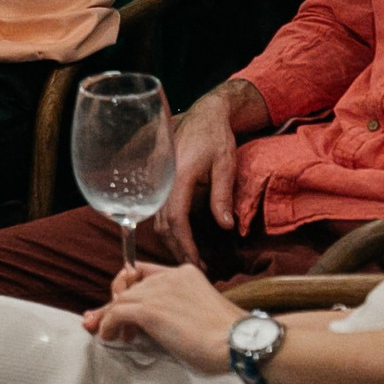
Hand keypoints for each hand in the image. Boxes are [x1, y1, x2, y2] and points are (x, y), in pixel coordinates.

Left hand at [80, 263, 240, 371]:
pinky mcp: (150, 309)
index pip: (144, 273)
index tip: (123, 304)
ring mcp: (158, 291)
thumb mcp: (199, 314)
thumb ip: (176, 311)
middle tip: (108, 323)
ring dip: (110, 317)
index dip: (129, 288)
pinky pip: (117, 313)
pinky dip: (108, 325)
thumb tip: (149, 327)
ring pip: (121, 299)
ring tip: (110, 334)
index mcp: (184, 273)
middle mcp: (168, 277)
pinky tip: (110, 337)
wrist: (241, 343)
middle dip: (115, 305)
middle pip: (129, 286)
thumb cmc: (230, 339)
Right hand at [154, 93, 245, 268]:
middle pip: (162, 224)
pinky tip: (182, 237)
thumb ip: (222, 195)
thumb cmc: (216, 137)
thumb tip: (226, 227)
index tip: (197, 264)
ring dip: (173, 241)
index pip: (175, 219)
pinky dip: (170, 228)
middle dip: (178, 249)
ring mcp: (159, 180)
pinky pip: (160, 210)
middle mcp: (162, 180)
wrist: (204, 114)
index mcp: (177, 176)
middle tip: (197, 269)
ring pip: (158, 219)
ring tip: (192, 258)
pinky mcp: (161, 180)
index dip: (185, 244)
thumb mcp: (225, 164)